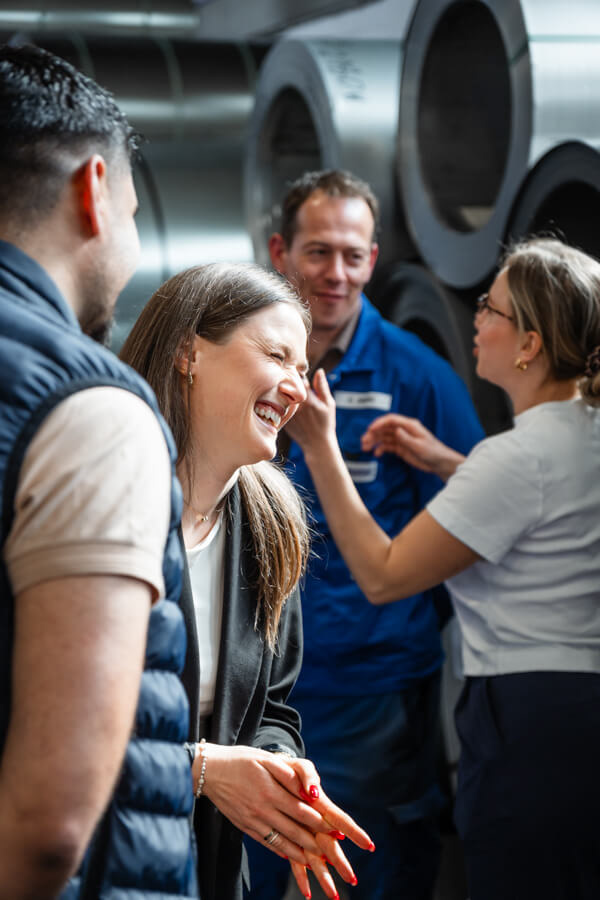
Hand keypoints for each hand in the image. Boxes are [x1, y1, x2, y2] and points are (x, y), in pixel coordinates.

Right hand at [193, 746, 371, 899]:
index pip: (302, 811)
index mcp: (271, 791)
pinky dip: (283, 851)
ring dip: (302, 853)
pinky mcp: (246, 826)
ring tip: (319, 863)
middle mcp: (263, 809)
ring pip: (282, 841)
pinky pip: (267, 842)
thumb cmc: (241, 760)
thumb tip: (306, 788)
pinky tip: (293, 857)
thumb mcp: (265, 759)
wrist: (209, 771)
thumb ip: (287, 773)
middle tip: (334, 854)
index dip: (320, 822)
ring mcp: (254, 820)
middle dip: (316, 843)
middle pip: (295, 830)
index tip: (335, 831)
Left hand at [261, 755, 372, 897]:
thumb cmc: (291, 770)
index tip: (369, 845)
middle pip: (331, 846)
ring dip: (325, 877)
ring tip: (334, 896)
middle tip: (352, 880)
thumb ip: (308, 776)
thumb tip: (312, 792)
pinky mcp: (292, 839)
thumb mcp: (300, 767)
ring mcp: (305, 833)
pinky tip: (306, 892)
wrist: (274, 775)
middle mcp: (316, 823)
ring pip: (316, 859)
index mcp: (321, 806)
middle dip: (342, 864)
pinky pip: (297, 861)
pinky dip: (301, 876)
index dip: (354, 832)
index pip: (340, 820)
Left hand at [284, 369, 336, 458]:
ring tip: (283, 389)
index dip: (296, 373)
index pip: (297, 378)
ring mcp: (287, 413)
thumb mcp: (328, 404)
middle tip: (287, 377)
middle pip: (286, 386)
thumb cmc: (326, 424)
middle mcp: (295, 405)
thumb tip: (319, 370)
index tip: (296, 371)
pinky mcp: (282, 419)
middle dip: (288, 381)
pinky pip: (278, 406)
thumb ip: (322, 386)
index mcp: (308, 399)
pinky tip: (281, 402)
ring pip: (281, 396)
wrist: (317, 445)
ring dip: (282, 391)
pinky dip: (279, 402)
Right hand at [361, 413, 464, 479]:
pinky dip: (381, 449)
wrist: (440, 463)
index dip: (379, 423)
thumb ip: (407, 438)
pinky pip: (388, 446)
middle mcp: (404, 430)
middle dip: (373, 434)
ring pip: (384, 437)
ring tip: (365, 447)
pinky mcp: (401, 448)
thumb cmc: (433, 452)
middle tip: (364, 441)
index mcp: (410, 426)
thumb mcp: (419, 446)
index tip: (370, 429)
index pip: (391, 420)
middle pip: (385, 428)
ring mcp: (402, 439)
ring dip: (374, 441)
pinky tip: (376, 454)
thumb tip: (396, 430)